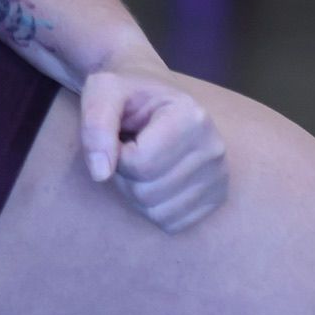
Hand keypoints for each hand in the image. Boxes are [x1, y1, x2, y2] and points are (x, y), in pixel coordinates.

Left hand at [79, 68, 227, 233]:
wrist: (152, 97)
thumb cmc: (125, 94)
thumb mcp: (101, 92)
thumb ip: (95, 125)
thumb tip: (101, 174)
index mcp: (192, 117)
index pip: (139, 163)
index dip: (114, 154)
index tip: (119, 134)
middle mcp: (214, 148)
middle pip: (147, 192)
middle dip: (124, 175)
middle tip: (128, 148)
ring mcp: (219, 176)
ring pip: (157, 212)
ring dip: (135, 192)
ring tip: (141, 160)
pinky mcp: (216, 198)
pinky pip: (171, 222)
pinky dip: (152, 207)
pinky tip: (156, 177)